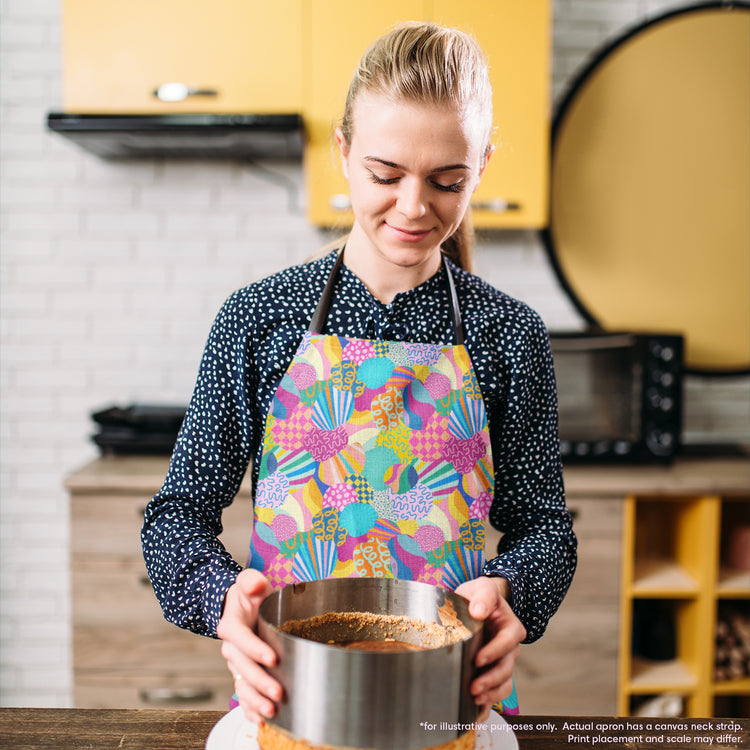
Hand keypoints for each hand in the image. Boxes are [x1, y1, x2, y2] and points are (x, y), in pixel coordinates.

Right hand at [216, 569, 282, 723]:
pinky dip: (249, 708)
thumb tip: (255, 585)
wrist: (238, 607)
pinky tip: (260, 720)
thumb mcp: (249, 582)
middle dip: (260, 682)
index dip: (255, 649)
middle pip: (242, 667)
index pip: (240, 637)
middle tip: (278, 693)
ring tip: (272, 711)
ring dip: (255, 700)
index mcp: (231, 624)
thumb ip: (250, 581)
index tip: (273, 658)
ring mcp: (236, 663)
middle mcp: (231, 647)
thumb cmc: (249, 595)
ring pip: (241, 685)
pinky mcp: (242, 674)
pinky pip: (242, 695)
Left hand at [454, 576, 525, 720]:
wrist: (478, 604)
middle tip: (473, 688)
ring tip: (474, 700)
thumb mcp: (482, 588)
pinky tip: (477, 713)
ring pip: (504, 682)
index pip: (507, 641)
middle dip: (491, 680)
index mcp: (511, 626)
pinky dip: (489, 703)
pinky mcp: (494, 671)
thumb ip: (483, 596)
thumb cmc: (480, 596)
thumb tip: (479, 611)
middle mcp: (510, 647)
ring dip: (491, 694)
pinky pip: (497, 690)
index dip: (494, 652)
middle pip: (506, 667)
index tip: (477, 659)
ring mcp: (503, 661)